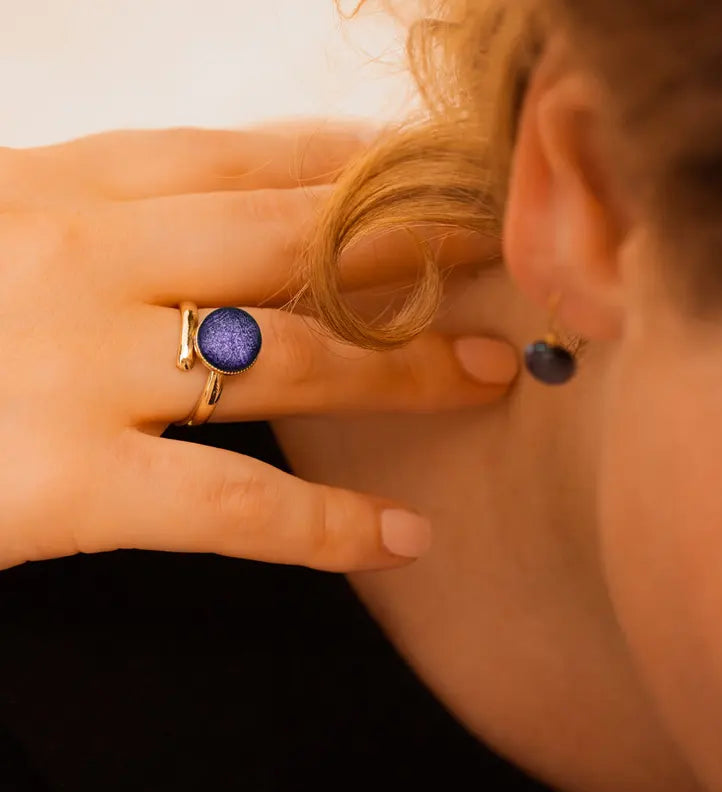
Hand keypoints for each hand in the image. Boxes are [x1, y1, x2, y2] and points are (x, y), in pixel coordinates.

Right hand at [0, 121, 518, 571]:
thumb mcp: (23, 218)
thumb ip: (129, 211)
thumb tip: (247, 210)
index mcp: (80, 185)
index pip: (261, 160)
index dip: (369, 169)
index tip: (449, 179)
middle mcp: (92, 258)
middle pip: (300, 244)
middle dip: (416, 254)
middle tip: (509, 266)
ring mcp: (78, 367)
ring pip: (289, 362)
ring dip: (403, 372)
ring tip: (486, 377)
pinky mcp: (60, 483)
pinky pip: (231, 509)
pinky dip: (327, 529)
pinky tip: (403, 537)